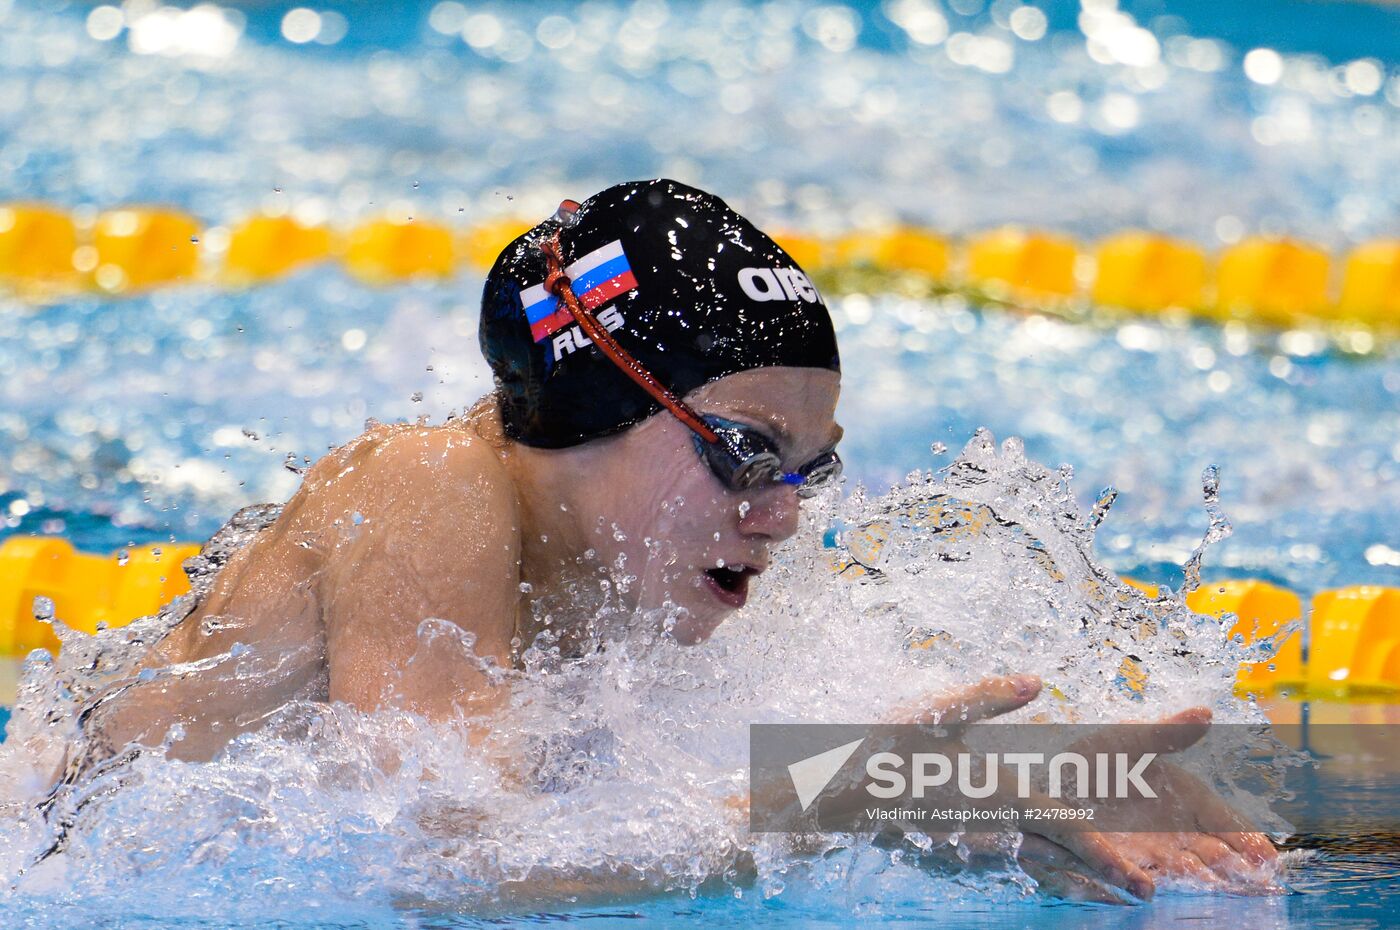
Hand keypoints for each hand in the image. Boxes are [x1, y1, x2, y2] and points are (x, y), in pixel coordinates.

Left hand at [1056, 707, 1279, 893]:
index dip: (1246, 839)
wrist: (1050, 777)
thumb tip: (1205, 713)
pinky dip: (1149, 882)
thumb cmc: (1096, 755)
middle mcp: (1176, 827)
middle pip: (1215, 852)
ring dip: (1204, 881)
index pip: (1225, 821)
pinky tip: (1151, 890)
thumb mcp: (1129, 739)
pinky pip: (1141, 874)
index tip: (1269, 857)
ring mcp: (1152, 847)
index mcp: (1186, 796)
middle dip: (1239, 870)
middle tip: (1262, 886)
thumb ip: (1167, 733)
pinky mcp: (1122, 860)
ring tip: (1222, 890)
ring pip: (1186, 869)